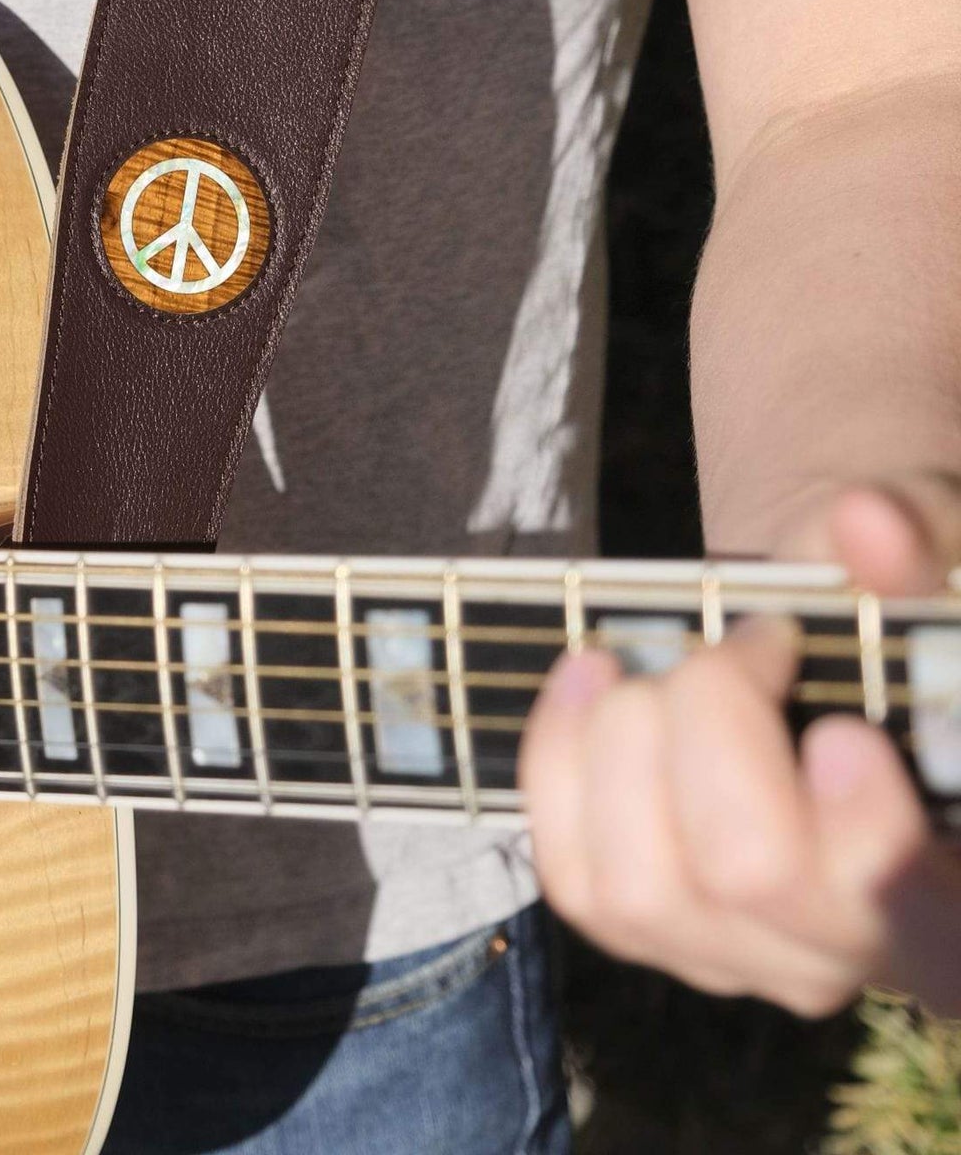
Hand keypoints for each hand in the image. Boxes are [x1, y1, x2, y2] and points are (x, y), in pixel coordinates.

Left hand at [522, 480, 960, 1015]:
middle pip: (746, 872)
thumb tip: (865, 523)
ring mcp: (726, 956)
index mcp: (949, 893)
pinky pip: (569, 869)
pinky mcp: (635, 925)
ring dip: (626, 738)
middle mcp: (842, 955)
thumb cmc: (889, 630)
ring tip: (657, 662)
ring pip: (638, 883)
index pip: (897, 900)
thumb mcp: (928, 572)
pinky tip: (589, 676)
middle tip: (746, 645)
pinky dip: (559, 756)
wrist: (811, 668)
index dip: (864, 824)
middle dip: (715, 719)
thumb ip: (916, 547)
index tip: (842, 725)